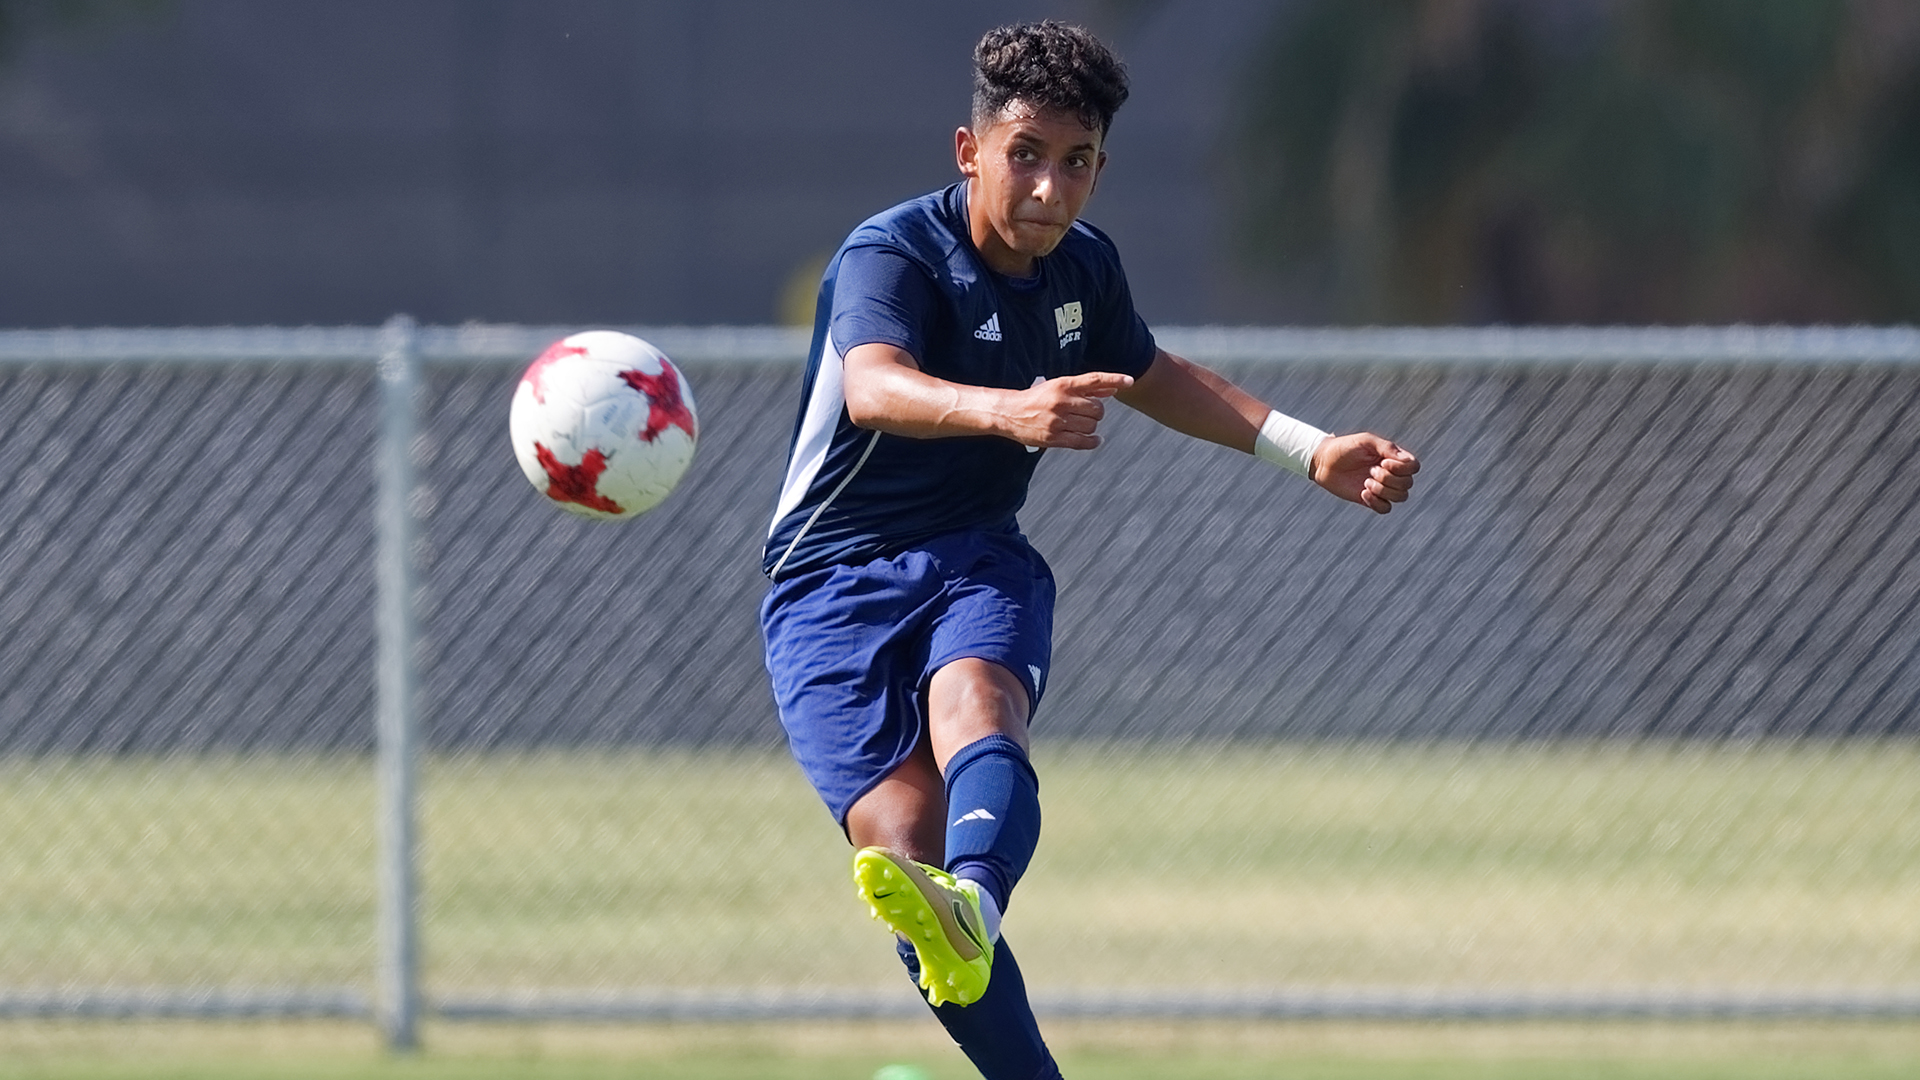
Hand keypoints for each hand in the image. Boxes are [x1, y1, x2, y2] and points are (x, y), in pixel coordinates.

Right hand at [1006, 371, 1134, 448]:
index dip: (1114, 379)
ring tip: (1081, 424)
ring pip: (1092, 426)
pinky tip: (1096, 440)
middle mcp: (1061, 401)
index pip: (1094, 379)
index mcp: (1063, 385)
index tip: (1129, 381)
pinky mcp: (1054, 438)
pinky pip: (1082, 442)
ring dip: (1092, 427)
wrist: (1009, 413)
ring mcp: (1057, 421)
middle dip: (1096, 412)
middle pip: (1097, 409)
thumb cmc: (1037, 398)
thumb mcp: (1059, 386)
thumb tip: (1113, 391)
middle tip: (1086, 413)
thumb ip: (1087, 388)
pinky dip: (1093, 442)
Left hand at [1311, 433, 1418, 512]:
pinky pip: (1386, 509)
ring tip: (1366, 482)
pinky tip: (1362, 493)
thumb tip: (1406, 460)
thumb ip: (1386, 447)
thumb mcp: (1366, 441)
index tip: (1383, 462)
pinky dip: (1377, 502)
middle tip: (1371, 470)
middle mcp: (1391, 474)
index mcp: (1393, 458)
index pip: (1414, 467)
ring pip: (1400, 497)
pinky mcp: (1371, 500)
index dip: (1403, 468)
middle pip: (1408, 483)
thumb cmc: (1345, 447)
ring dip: (1383, 490)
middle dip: (1389, 479)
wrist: (1323, 462)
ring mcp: (1382, 488)